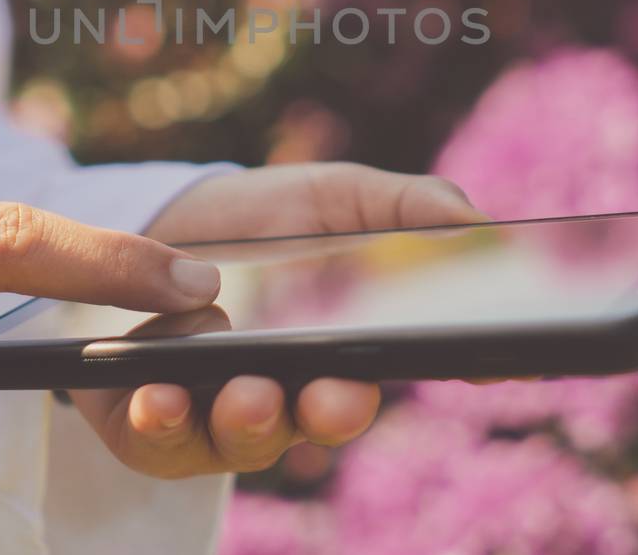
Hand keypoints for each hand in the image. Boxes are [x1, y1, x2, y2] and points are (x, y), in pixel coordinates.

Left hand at [70, 163, 482, 477]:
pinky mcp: (154, 423)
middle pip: (329, 416)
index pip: (407, 367)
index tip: (482, 367)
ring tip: (247, 390)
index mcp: (352, 348)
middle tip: (336, 394)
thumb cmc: (264, 219)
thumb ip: (404, 205)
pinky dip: (164, 420)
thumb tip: (476, 221)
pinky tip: (160, 394)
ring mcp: (224, 413)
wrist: (157, 223)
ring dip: (253, 419)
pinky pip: (162, 439)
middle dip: (336, 410)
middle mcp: (297, 392)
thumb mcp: (335, 197)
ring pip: (248, 438)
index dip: (451, 371)